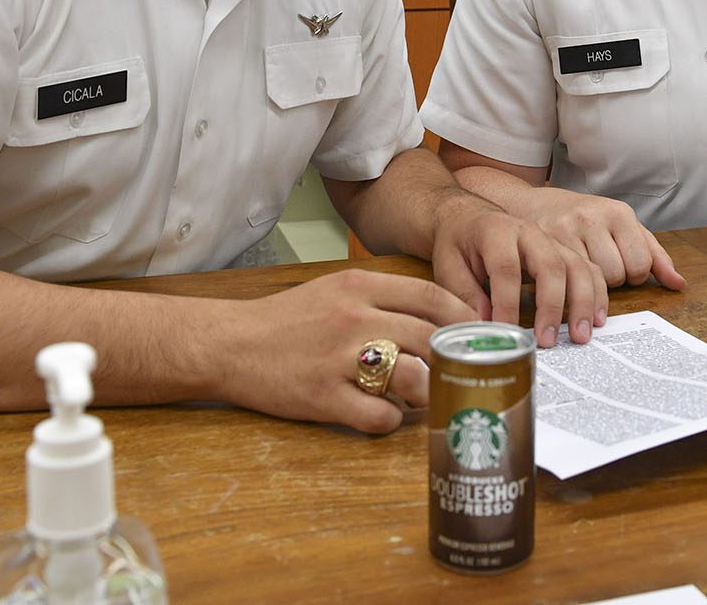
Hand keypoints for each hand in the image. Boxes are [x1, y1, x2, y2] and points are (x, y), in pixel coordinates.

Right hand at [216, 269, 475, 433]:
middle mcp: (352, 319)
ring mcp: (338, 359)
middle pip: (427, 338)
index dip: (461, 317)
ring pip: (410, 377)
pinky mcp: (323, 397)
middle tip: (457, 373)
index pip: (429, 296)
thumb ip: (380, 298)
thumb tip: (434, 318)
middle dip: (450, 359)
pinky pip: (378, 415)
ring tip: (421, 396)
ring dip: (425, 392)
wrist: (229, 344)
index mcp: (357, 286)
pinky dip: (391, 420)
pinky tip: (384, 415)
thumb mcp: (334, 291)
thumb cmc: (286, 320)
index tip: (476, 334)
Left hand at [428, 191, 606, 348]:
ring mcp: (551, 240)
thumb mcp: (447, 264)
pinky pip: (588, 268)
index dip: (506, 302)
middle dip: (552, 305)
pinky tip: (596, 319)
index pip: (506, 268)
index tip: (505, 332)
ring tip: (580, 336)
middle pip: (550, 264)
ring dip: (583, 302)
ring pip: (576, 266)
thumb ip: (464, 294)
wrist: (469, 216)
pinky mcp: (563, 251)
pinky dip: (596, 294)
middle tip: (547, 340)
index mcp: (495, 231)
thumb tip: (485, 326)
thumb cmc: (458, 243)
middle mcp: (529, 232)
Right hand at [517, 188, 685, 292]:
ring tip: (583, 268)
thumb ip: (653, 255)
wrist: (535, 205)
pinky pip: (566, 279)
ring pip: (591, 278)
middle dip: (612, 279)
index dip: (634, 274)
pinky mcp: (543, 243)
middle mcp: (592, 217)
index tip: (622, 267)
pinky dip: (569, 283)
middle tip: (600, 266)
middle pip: (616, 274)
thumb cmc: (587, 221)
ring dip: (590, 282)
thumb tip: (679, 284)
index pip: (639, 263)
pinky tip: (565, 271)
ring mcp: (565, 229)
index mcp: (618, 212)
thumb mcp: (622, 229)